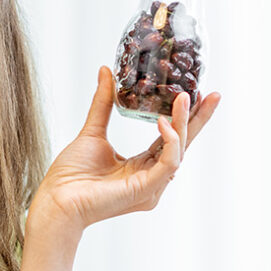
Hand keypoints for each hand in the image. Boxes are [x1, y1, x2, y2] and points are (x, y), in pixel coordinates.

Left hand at [31, 66, 219, 235]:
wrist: (57, 199)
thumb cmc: (70, 176)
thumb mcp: (93, 131)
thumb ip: (104, 103)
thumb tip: (107, 71)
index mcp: (141, 167)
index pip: (171, 139)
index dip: (184, 117)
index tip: (197, 93)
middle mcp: (151, 179)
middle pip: (183, 145)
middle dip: (199, 119)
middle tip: (213, 94)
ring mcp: (151, 187)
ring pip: (179, 151)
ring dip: (184, 122)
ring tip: (184, 96)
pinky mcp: (147, 190)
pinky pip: (169, 163)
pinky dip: (171, 141)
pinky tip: (163, 121)